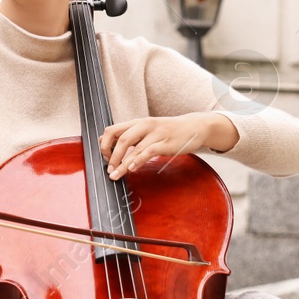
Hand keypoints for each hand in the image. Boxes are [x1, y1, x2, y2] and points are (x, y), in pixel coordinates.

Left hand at [99, 114, 237, 179]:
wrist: (194, 127)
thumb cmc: (169, 131)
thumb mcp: (147, 131)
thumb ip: (131, 137)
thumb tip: (109, 146)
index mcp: (137, 122)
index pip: (112, 130)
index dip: (104, 145)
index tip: (105, 158)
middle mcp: (144, 125)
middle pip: (120, 138)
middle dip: (111, 156)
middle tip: (109, 169)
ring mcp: (155, 133)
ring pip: (133, 147)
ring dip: (122, 163)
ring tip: (115, 175)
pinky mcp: (165, 143)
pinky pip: (148, 151)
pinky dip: (137, 160)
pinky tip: (132, 169)